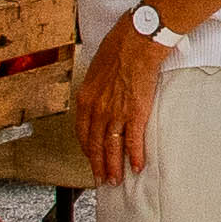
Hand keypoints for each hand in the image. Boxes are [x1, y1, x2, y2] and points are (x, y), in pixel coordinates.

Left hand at [72, 16, 167, 184]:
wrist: (138, 41)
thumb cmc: (120, 46)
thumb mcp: (97, 67)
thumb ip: (97, 85)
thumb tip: (101, 91)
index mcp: (86, 98)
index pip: (82, 131)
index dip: (86, 148)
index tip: (90, 158)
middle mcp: (97, 109)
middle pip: (94, 145)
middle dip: (98, 165)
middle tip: (101, 179)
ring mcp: (116, 113)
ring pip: (111, 148)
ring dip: (113, 167)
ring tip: (116, 181)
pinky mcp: (135, 114)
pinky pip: (133, 141)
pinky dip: (134, 156)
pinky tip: (136, 167)